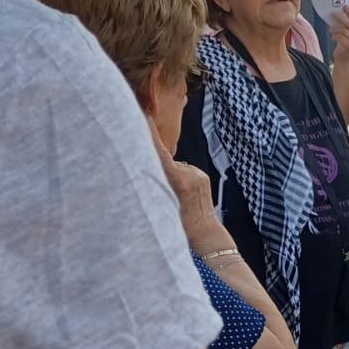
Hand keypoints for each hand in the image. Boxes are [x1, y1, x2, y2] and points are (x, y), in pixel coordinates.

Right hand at [147, 120, 229, 252]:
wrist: (207, 234)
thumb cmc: (181, 227)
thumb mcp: (161, 205)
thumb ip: (154, 183)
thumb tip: (144, 165)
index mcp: (178, 180)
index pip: (159, 151)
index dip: (149, 131)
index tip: (142, 114)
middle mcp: (189, 173)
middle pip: (164, 158)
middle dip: (152, 154)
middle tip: (142, 148)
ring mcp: (197, 174)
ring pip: (173, 166)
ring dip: (167, 173)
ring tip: (170, 194)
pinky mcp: (202, 175)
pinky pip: (183, 171)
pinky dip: (176, 177)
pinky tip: (179, 194)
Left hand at [329, 5, 348, 60]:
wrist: (344, 59)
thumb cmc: (345, 45)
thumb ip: (348, 26)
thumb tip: (340, 14)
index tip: (344, 7)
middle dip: (340, 18)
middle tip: (333, 14)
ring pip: (343, 30)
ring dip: (335, 28)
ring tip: (331, 29)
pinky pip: (340, 37)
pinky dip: (335, 36)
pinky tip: (333, 37)